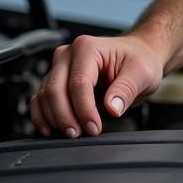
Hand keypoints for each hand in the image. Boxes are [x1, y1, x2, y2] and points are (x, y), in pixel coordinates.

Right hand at [30, 33, 164, 137]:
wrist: (138, 55)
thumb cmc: (140, 59)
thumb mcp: (142, 73)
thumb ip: (126, 89)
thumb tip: (111, 108)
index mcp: (88, 47)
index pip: (78, 83)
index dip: (84, 109)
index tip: (94, 128)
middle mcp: (68, 54)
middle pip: (55, 90)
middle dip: (65, 117)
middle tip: (79, 135)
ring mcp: (60, 66)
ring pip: (44, 96)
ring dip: (54, 119)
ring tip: (72, 134)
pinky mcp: (56, 79)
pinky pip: (40, 99)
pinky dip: (42, 116)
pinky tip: (52, 129)